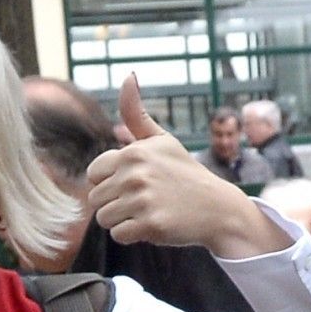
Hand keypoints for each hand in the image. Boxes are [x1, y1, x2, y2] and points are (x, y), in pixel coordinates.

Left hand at [87, 75, 294, 262]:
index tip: (134, 184)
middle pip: (95, 199)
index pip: (93, 175)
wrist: (217, 208)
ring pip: (104, 218)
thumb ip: (137, 114)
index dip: (110, 183)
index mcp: (133, 152)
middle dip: (115, 204)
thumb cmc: (184, 174)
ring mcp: (143, 200)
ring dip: (123, 221)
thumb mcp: (162, 141)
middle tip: (144, 202)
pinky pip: (119, 236)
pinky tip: (153, 225)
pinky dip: (133, 236)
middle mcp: (136, 173)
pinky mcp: (151, 224)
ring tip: (148, 212)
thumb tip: (128, 76)